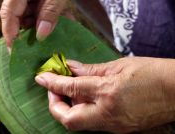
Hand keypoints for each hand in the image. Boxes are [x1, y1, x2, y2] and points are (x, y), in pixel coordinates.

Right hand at [0, 0, 76, 47]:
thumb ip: (51, 10)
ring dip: (40, 24)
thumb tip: (41, 34)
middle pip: (17, 15)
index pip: (9, 12)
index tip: (14, 51)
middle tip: (43, 44)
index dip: (10, 34)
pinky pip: (35, 7)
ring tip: (55, 31)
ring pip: (27, 13)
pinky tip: (57, 20)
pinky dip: (45, 16)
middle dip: (30, 30)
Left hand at [35, 57, 174, 132]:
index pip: (70, 89)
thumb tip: (71, 67)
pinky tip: (86, 98)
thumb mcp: (119, 65)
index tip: (42, 77)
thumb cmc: (152, 73)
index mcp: (108, 92)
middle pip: (69, 119)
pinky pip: (92, 122)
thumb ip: (91, 69)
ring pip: (79, 123)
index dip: (53, 83)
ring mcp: (113, 125)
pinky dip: (83, 111)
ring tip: (70, 91)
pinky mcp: (118, 129)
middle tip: (54, 89)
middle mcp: (108, 113)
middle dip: (55, 105)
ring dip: (68, 107)